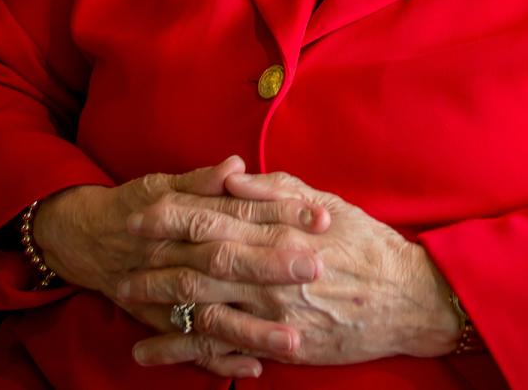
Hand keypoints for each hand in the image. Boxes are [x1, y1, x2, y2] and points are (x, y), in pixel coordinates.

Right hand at [34, 156, 331, 378]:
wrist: (87, 239)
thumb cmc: (137, 205)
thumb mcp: (164, 183)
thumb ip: (202, 180)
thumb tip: (235, 165)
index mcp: (184, 216)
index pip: (239, 212)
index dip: (280, 213)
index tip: (320, 217)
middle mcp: (177, 256)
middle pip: (228, 261)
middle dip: (273, 266)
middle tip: (317, 269)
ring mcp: (168, 295)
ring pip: (213, 315)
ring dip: (253, 329)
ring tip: (295, 340)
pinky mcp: (162, 322)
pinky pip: (192, 347)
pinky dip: (221, 360)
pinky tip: (255, 368)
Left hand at [123, 169, 459, 368]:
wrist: (407, 299)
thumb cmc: (367, 243)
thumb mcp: (326, 201)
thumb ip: (276, 189)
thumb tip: (232, 178)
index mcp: (281, 229)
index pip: (216, 216)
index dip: (173, 213)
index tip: (140, 209)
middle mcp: (271, 270)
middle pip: (200, 261)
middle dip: (156, 256)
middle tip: (121, 251)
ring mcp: (272, 312)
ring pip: (204, 305)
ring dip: (161, 300)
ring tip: (125, 294)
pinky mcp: (278, 345)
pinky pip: (220, 348)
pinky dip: (182, 348)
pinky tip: (151, 348)